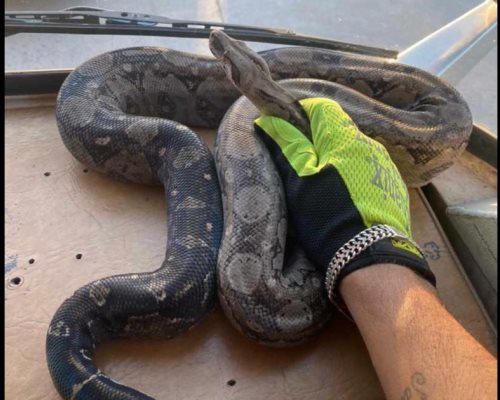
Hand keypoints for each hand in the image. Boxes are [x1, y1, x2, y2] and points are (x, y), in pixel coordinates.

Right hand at [254, 98, 435, 305]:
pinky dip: (354, 177)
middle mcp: (371, 145)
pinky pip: (369, 171)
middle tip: (301, 167)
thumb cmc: (328, 216)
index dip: (301, 114)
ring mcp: (386, 167)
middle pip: (338, 131)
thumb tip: (269, 120)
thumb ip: (287, 146)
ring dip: (337, 160)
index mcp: (346, 138)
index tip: (288, 130)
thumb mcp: (299, 182)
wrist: (370, 257)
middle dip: (318, 142)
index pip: (322, 108)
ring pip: (354, 152)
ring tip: (325, 189)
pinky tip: (347, 201)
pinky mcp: (395, 187)